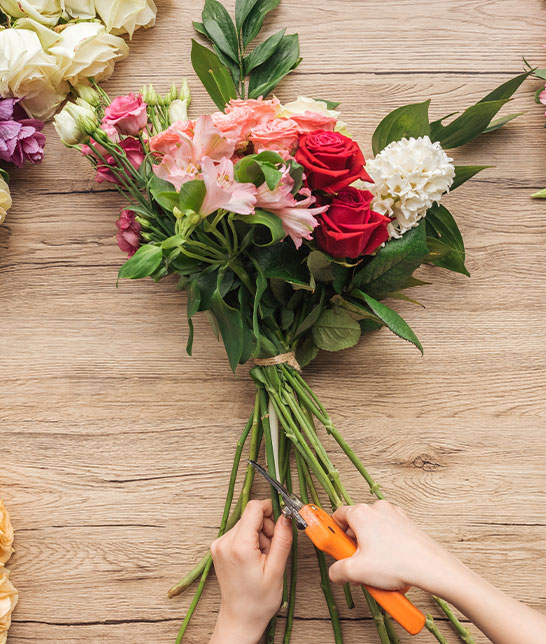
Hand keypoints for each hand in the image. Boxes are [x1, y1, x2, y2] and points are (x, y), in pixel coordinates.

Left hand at [209, 499, 292, 643]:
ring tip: (263, 557)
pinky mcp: (218, 547)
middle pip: (250, 515)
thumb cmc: (258, 601)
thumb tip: (286, 516)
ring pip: (246, 523)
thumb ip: (282, 539)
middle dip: (266, 527)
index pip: (254, 508)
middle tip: (272, 549)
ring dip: (258, 535)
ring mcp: (219, 544)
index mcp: (238, 546)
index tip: (280, 521)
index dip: (270, 510)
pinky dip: (250, 540)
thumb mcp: (277, 570)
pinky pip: (239, 532)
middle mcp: (224, 542)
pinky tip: (254, 558)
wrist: (240, 618)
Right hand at [328, 500, 458, 593]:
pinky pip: (388, 533)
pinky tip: (390, 566)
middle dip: (353, 544)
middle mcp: (377, 509)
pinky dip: (386, 547)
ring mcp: (394, 514)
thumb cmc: (397, 563)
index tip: (334, 545)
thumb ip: (337, 571)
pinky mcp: (406, 523)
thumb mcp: (357, 572)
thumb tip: (335, 572)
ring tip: (376, 568)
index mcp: (361, 513)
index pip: (337, 516)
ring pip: (373, 529)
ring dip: (370, 547)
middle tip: (355, 562)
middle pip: (355, 524)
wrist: (431, 567)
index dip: (333, 533)